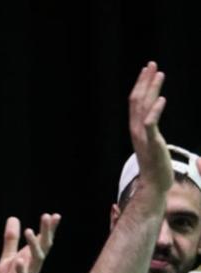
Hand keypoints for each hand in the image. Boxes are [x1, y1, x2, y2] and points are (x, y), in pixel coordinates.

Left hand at [0, 214, 60, 272]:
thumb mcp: (7, 258)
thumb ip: (11, 240)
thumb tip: (14, 218)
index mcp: (30, 259)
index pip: (42, 242)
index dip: (48, 229)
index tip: (54, 215)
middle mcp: (33, 268)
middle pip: (43, 248)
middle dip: (46, 232)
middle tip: (47, 216)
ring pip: (36, 261)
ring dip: (34, 246)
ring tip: (29, 231)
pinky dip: (22, 270)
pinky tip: (19, 261)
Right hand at [128, 62, 172, 197]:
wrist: (154, 184)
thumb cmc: (156, 166)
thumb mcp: (152, 143)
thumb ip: (151, 131)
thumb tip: (152, 122)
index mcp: (136, 129)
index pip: (135, 102)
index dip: (140, 85)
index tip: (148, 70)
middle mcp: (136, 130)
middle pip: (137, 101)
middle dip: (144, 81)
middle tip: (152, 64)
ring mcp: (143, 136)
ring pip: (143, 108)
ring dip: (151, 89)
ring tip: (159, 74)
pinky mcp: (152, 143)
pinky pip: (151, 124)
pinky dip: (154, 111)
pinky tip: (161, 99)